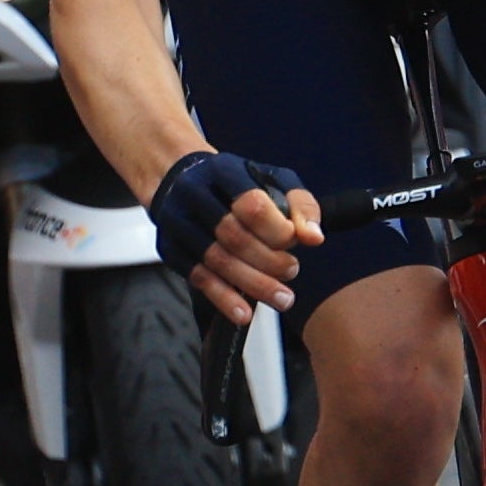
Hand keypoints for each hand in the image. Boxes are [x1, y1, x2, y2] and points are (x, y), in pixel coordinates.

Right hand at [150, 151, 316, 324]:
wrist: (176, 176)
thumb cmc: (233, 182)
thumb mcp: (271, 179)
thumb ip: (299, 205)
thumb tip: (314, 238)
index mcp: (223, 171)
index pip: (252, 205)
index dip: (277, 230)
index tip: (292, 242)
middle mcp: (194, 194)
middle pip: (234, 236)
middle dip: (269, 261)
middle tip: (292, 271)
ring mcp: (178, 222)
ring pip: (217, 260)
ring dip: (253, 284)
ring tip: (282, 299)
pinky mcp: (170, 248)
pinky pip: (198, 277)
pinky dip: (222, 298)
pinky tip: (244, 313)